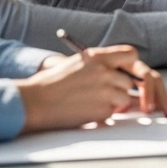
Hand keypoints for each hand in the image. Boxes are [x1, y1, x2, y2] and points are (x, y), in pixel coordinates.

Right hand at [16, 46, 166, 133]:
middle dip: (120, 88)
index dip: (131, 64)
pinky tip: (85, 109)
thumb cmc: (52, 84)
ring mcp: (106, 91)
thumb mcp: (78, 63)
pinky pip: (113, 112)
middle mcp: (104, 71)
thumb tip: (122, 72)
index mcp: (97, 56)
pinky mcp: (103, 109)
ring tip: (89, 101)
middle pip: (129, 80)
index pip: (131, 54)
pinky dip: (104, 113)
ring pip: (124, 97)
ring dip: (113, 102)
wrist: (35, 102)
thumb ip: (101, 65)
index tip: (127, 71)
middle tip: (103, 93)